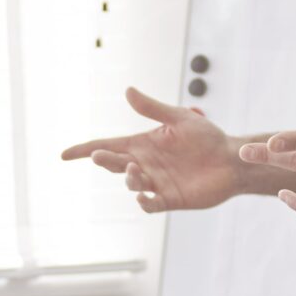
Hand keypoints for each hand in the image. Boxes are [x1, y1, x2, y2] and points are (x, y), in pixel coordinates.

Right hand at [60, 86, 247, 212]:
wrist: (232, 159)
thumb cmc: (207, 137)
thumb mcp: (179, 118)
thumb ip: (153, 109)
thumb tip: (128, 91)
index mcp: (142, 144)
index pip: (106, 146)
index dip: (84, 150)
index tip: (63, 155)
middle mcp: (145, 164)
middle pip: (114, 164)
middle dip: (103, 161)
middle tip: (99, 156)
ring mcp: (156, 183)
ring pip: (130, 183)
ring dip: (128, 177)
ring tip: (135, 169)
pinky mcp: (170, 199)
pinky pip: (150, 205)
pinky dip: (144, 202)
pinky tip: (143, 196)